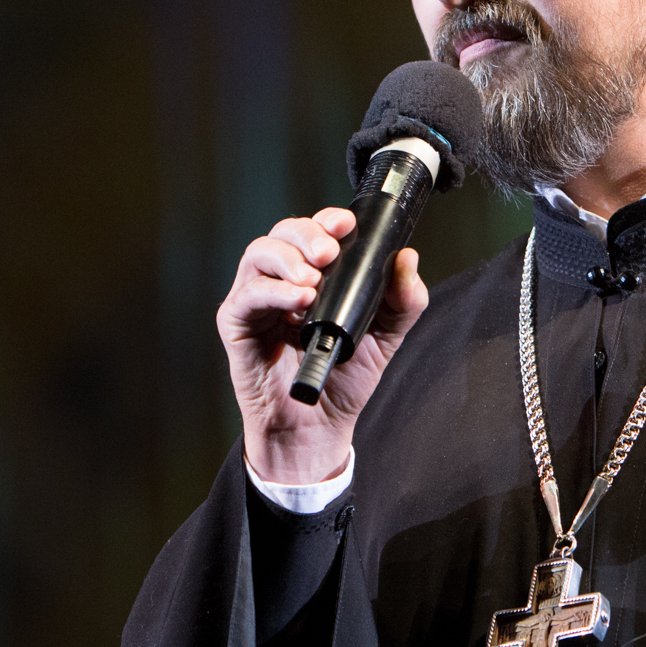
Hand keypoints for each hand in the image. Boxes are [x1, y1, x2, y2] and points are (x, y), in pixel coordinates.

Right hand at [218, 208, 429, 484]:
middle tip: (329, 253)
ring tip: (314, 280)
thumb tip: (408, 259)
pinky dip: (273, 290)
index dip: (327, 220)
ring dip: (288, 259)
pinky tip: (298, 299)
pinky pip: (247, 294)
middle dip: (307, 233)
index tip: (346, 224)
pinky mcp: (236, 323)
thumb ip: (404, 299)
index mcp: (316, 273)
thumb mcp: (387, 336)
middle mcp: (283, 279)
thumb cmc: (344, 379)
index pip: (315, 230)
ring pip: (259, 253)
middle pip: (284, 232)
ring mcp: (257, 299)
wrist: (318, 426)